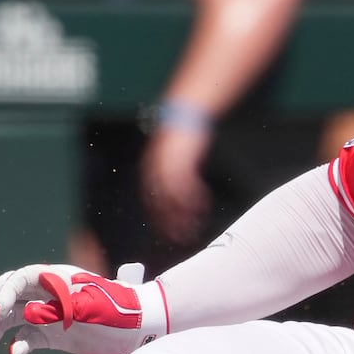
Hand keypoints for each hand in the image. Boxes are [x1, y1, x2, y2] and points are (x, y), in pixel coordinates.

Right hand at [0, 263, 167, 353]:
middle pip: (13, 295)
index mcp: (57, 279)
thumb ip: (59, 309)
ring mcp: (51, 316)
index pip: (21, 279)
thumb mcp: (90, 307)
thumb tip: (28, 316)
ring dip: (1, 327)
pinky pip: (29, 339)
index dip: (5, 291)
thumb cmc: (118, 310)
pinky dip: (19, 347)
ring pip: (16, 317)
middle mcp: (49, 296)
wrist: (140, 328)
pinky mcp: (55, 336)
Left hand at [140, 127, 212, 245]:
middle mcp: (155, 171)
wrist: (184, 114)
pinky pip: (188, 186)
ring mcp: (168, 167)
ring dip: (184, 216)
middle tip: (180, 239)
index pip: (151, 202)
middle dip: (170, 224)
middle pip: (160, 204)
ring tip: (193, 229)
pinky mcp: (183, 162)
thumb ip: (172, 176)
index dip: (159, 219)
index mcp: (150, 171)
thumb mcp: (171, 158)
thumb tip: (176, 196)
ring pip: (174, 199)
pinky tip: (202, 207)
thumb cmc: (180, 138)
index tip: (166, 233)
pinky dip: (194, 199)